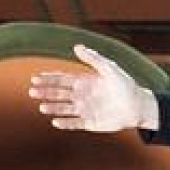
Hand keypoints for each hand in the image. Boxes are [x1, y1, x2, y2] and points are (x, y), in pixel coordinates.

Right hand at [29, 41, 155, 134]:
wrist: (138, 106)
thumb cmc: (125, 85)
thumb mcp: (109, 68)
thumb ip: (93, 58)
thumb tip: (76, 46)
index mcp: (83, 81)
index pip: (61, 79)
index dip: (48, 79)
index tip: (35, 79)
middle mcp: (82, 95)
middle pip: (59, 93)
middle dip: (45, 93)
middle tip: (31, 92)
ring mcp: (86, 109)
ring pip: (64, 109)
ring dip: (53, 108)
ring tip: (42, 108)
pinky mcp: (91, 123)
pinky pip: (75, 123)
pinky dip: (66, 123)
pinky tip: (55, 122)